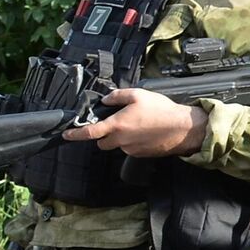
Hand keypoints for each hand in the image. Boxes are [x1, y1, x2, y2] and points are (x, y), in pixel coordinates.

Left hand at [64, 88, 207, 157]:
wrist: (183, 129)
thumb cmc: (162, 111)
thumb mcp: (138, 95)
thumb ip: (118, 96)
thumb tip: (106, 100)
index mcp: (117, 125)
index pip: (89, 132)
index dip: (75, 134)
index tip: (66, 134)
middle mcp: (121, 140)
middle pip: (101, 142)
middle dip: (103, 134)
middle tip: (115, 123)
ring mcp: (130, 150)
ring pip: (116, 145)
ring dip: (119, 137)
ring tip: (136, 124)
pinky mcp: (139, 155)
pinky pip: (129, 149)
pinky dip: (132, 141)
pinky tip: (144, 132)